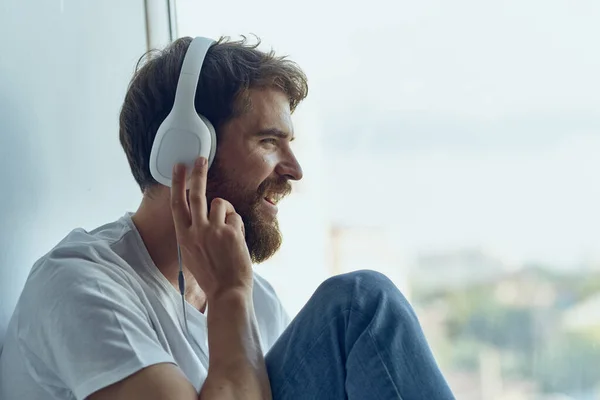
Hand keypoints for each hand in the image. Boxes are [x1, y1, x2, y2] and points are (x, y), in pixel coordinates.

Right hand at [170, 157, 252, 299]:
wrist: (227, 292)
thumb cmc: (212, 275)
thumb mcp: (193, 253)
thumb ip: (194, 233)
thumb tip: (202, 214)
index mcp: (183, 237)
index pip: (177, 204)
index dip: (177, 183)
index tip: (178, 167)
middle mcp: (195, 231)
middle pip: (196, 194)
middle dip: (198, 173)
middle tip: (201, 159)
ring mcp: (212, 230)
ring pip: (220, 203)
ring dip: (226, 213)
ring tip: (228, 233)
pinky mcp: (229, 232)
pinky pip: (235, 217)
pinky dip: (237, 226)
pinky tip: (236, 242)